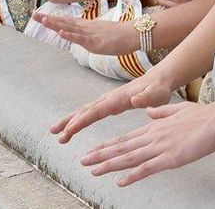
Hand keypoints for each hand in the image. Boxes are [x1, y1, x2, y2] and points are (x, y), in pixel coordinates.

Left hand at [29, 9, 135, 54]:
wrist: (135, 34)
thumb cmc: (122, 35)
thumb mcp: (103, 34)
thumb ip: (93, 35)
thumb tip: (86, 38)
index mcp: (88, 26)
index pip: (67, 21)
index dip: (54, 18)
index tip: (41, 15)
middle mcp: (86, 28)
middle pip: (65, 23)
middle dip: (49, 19)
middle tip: (34, 15)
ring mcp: (90, 34)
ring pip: (70, 28)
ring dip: (56, 24)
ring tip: (42, 19)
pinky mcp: (96, 42)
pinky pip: (81, 38)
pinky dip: (70, 35)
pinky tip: (61, 32)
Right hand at [52, 73, 177, 143]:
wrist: (159, 80)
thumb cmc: (158, 89)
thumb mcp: (157, 94)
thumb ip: (146, 98)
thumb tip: (133, 101)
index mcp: (118, 99)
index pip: (97, 110)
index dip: (83, 120)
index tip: (70, 129)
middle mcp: (109, 99)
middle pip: (86, 111)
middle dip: (70, 122)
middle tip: (57, 135)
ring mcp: (107, 101)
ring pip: (85, 111)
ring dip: (70, 121)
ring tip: (56, 132)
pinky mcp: (108, 105)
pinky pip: (90, 113)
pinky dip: (78, 120)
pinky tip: (71, 128)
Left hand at [80, 100, 214, 185]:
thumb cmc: (203, 115)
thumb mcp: (179, 110)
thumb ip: (162, 113)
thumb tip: (148, 112)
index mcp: (155, 127)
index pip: (126, 138)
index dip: (108, 146)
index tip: (93, 150)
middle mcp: (153, 136)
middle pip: (122, 147)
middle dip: (101, 155)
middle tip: (83, 161)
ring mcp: (161, 147)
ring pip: (129, 157)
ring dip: (109, 164)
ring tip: (92, 170)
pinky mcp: (171, 157)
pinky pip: (147, 168)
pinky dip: (132, 175)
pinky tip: (120, 182)